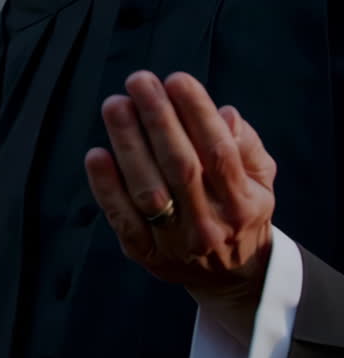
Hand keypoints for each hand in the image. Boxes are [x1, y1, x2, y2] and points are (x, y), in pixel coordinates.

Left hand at [85, 70, 276, 345]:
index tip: (177, 80)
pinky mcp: (145, 254)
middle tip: (139, 80)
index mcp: (242, 202)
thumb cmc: (240, 210)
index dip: (197, 113)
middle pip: (180, 166)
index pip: (219, 152)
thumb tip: (224, 114)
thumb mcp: (261, 180)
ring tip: (116, 105)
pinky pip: (122, 219)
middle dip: (157, 118)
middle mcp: (209, 224)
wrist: (231, 278)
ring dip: (128, 144)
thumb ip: (246, 145)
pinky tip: (97, 154)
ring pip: (148, 190)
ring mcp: (175, 243)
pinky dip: (106, 187)